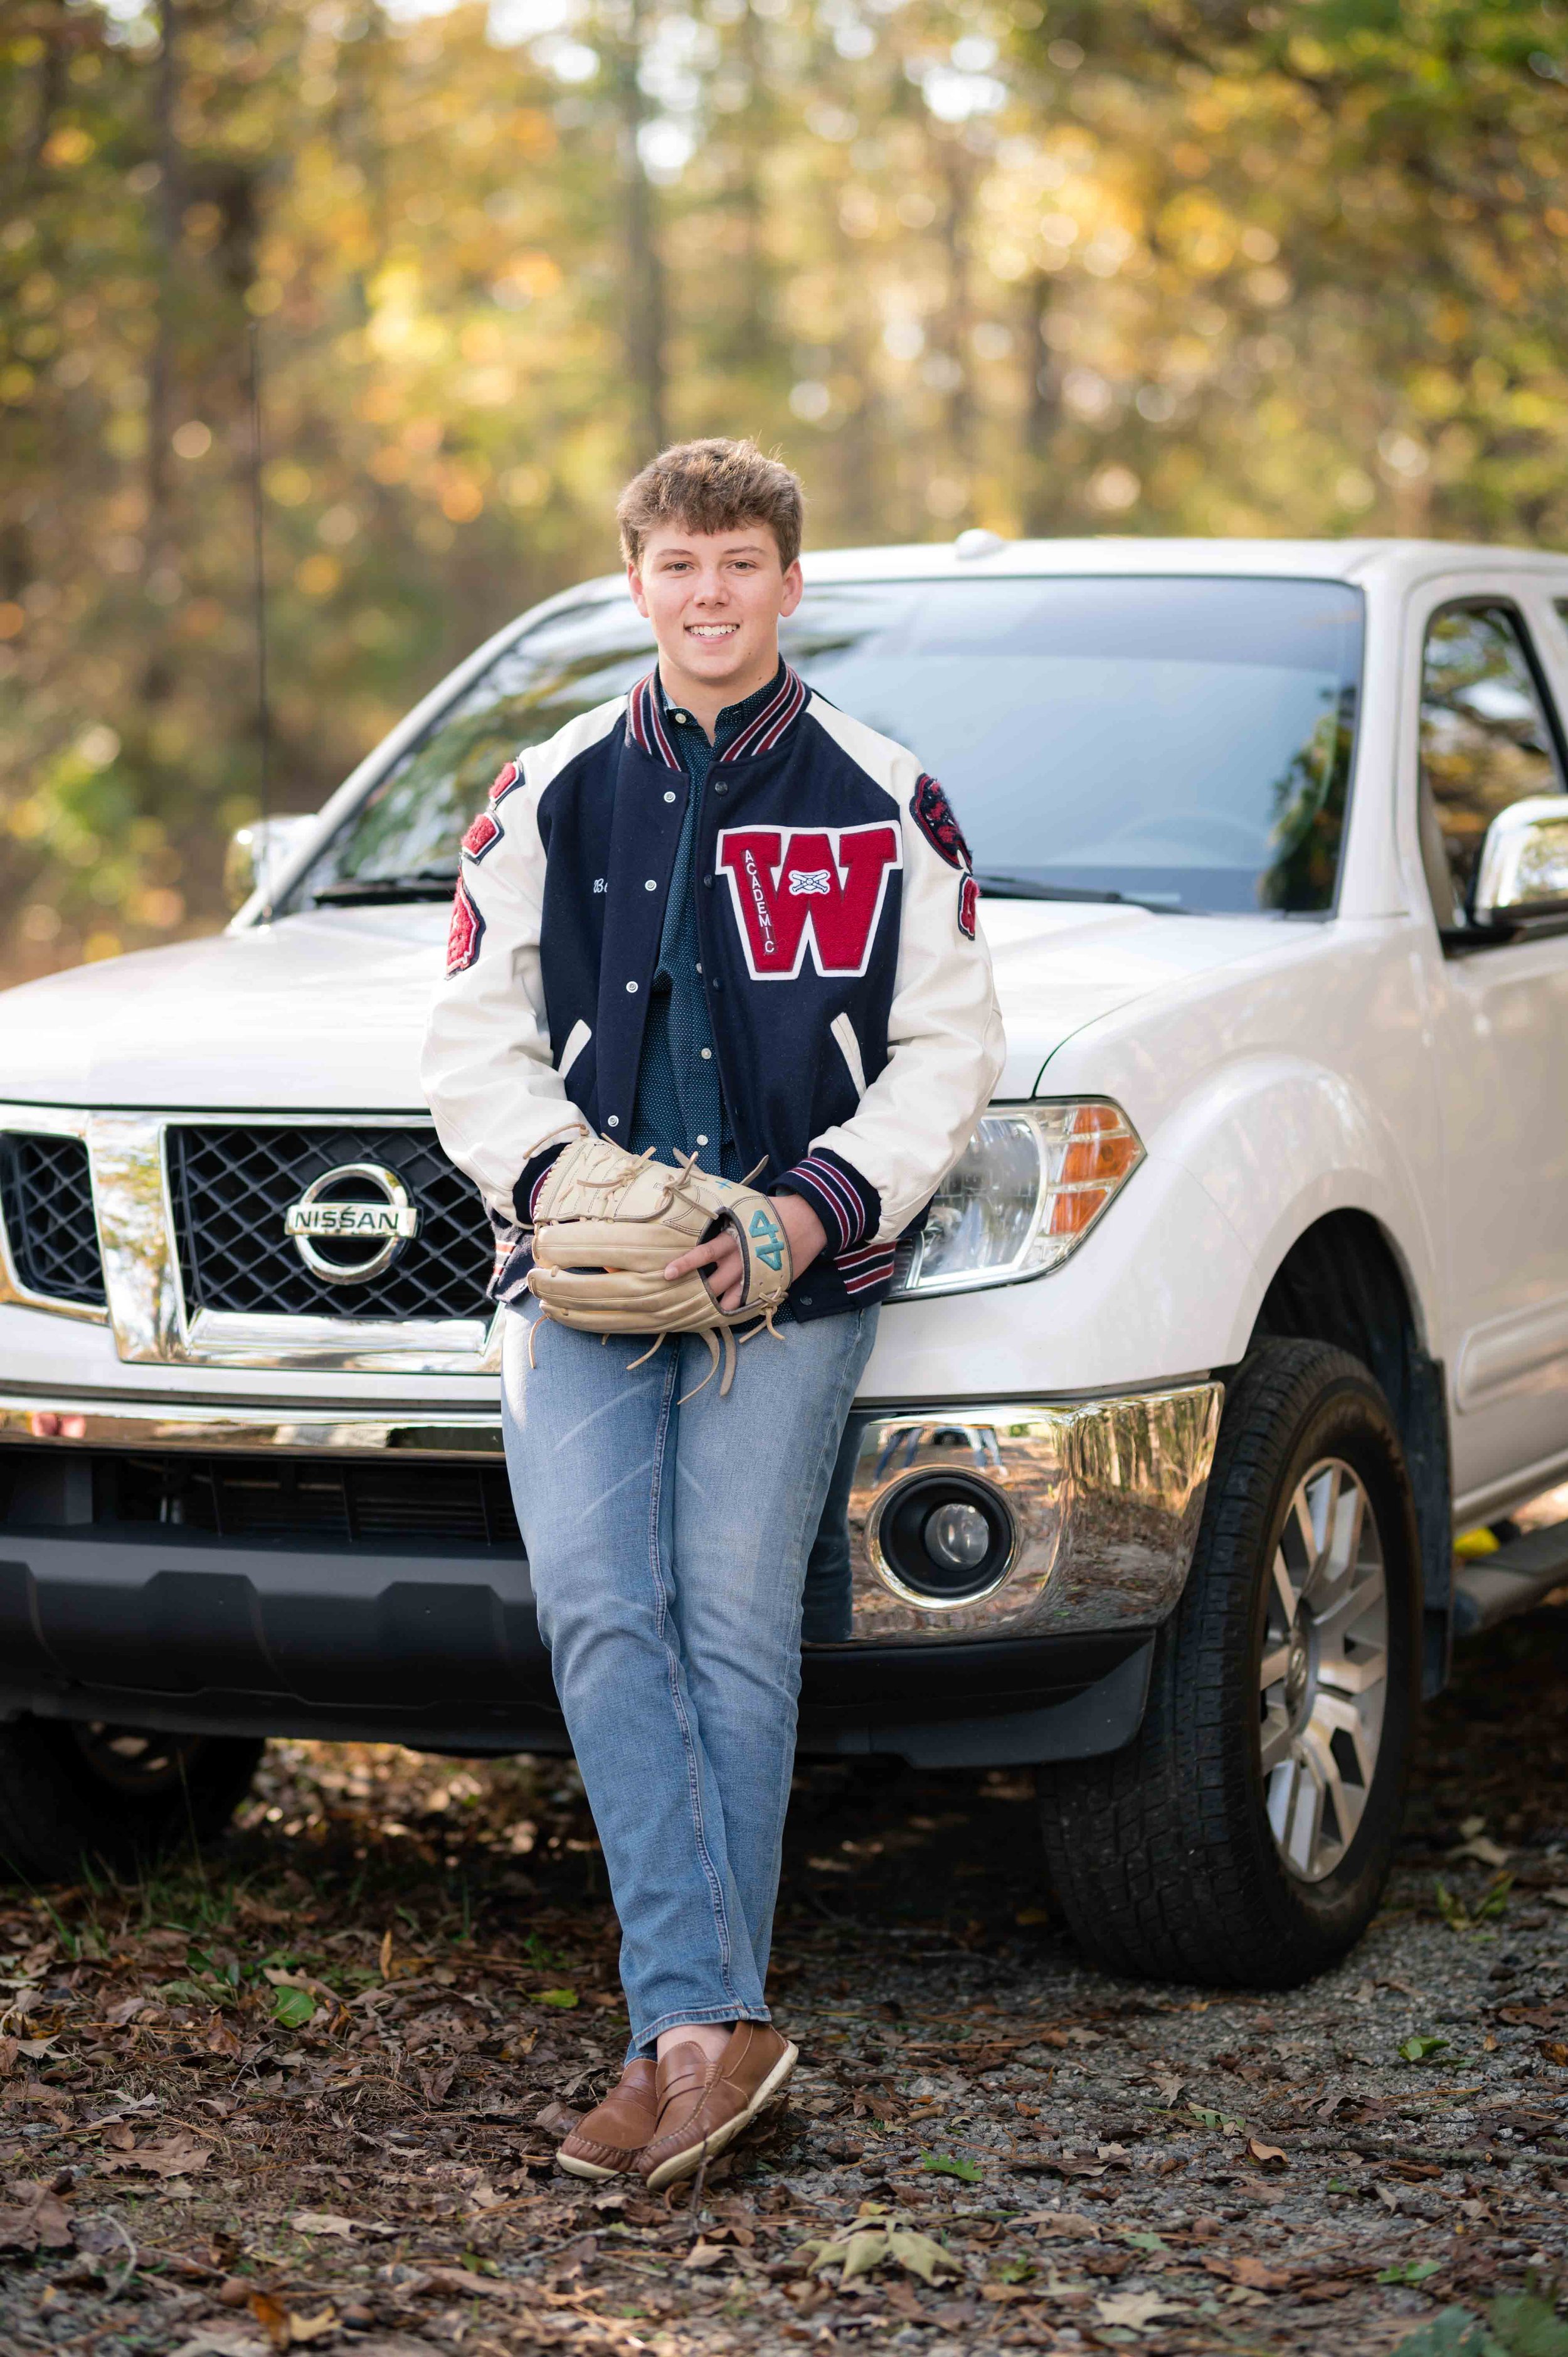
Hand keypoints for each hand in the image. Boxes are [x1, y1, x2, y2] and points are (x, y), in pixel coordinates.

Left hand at [663, 1193, 826, 1311]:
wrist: (809, 1219)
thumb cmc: (773, 1212)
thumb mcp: (744, 1211)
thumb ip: (724, 1219)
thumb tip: (698, 1206)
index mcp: (733, 1240)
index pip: (703, 1253)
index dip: (685, 1264)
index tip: (667, 1273)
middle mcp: (741, 1261)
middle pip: (714, 1284)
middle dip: (698, 1294)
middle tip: (681, 1302)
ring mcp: (756, 1276)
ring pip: (732, 1299)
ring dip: (718, 1305)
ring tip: (704, 1312)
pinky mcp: (771, 1285)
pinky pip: (750, 1302)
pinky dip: (739, 1307)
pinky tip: (730, 1310)